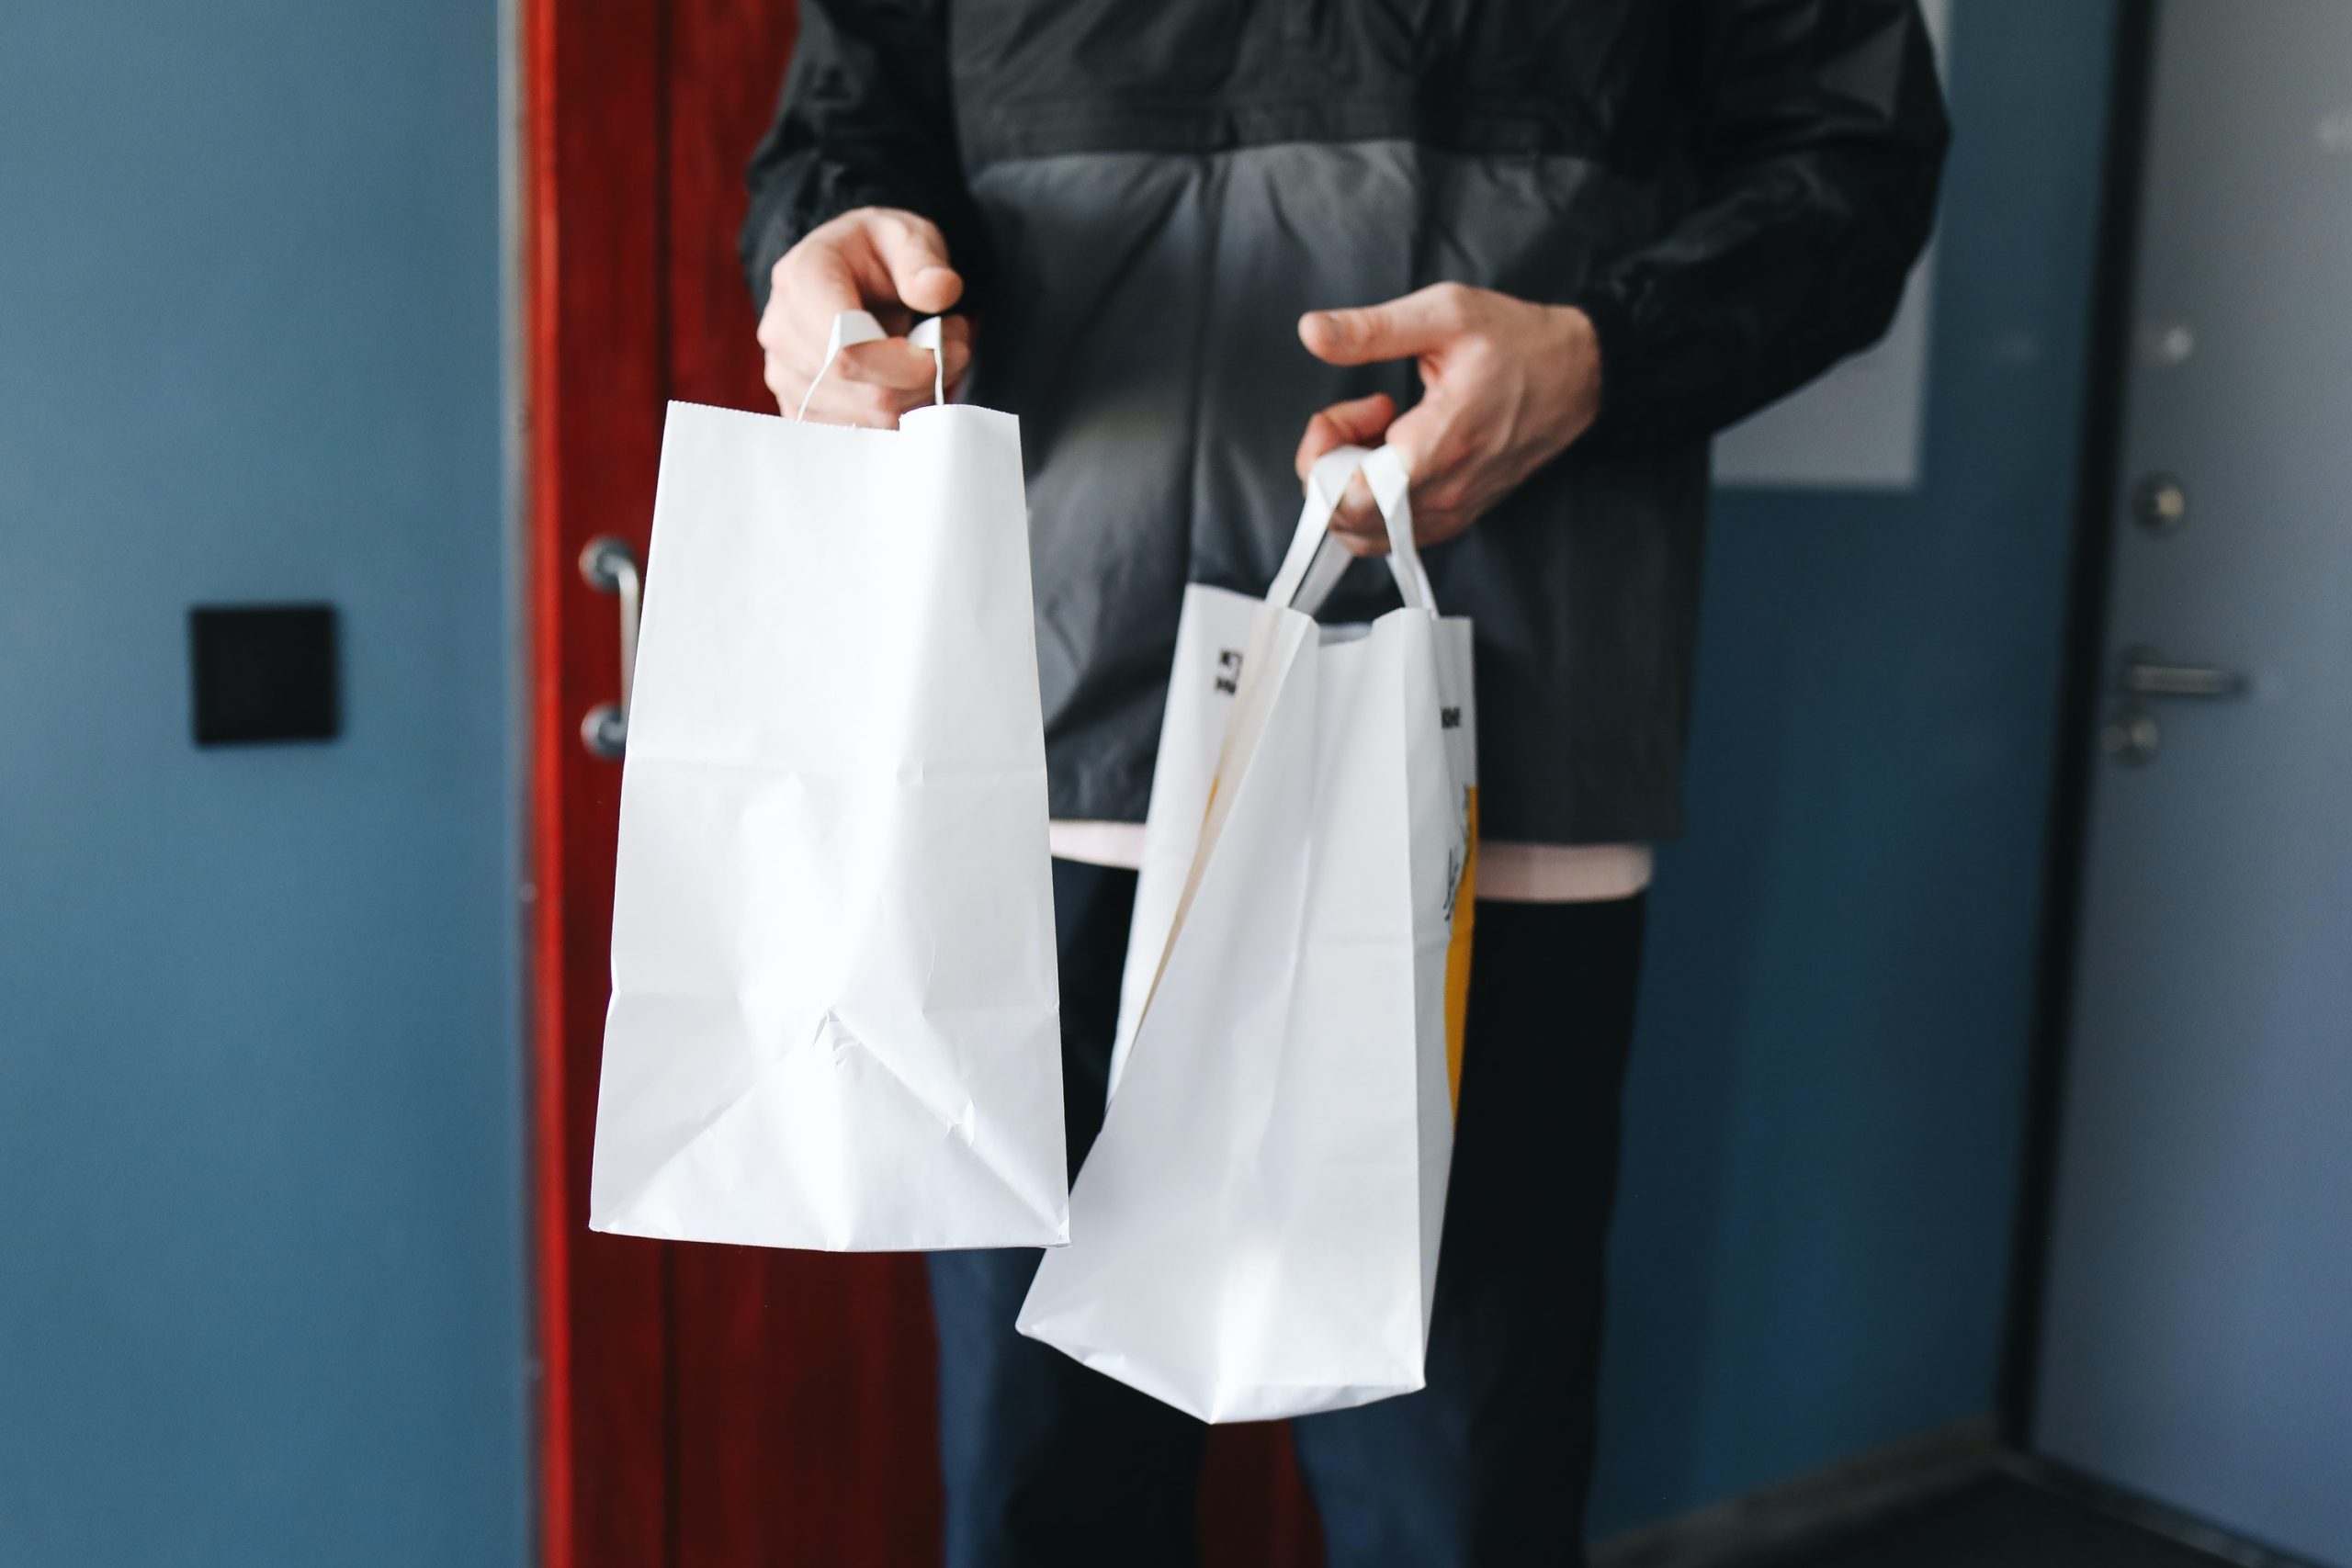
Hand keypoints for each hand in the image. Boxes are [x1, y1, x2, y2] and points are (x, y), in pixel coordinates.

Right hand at [758, 207, 974, 425]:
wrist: (843, 272)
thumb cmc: (874, 252)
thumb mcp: (905, 235)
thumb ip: (923, 259)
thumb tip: (940, 291)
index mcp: (800, 279)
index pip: (847, 350)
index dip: (907, 363)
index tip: (947, 344)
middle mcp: (781, 332)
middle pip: (866, 393)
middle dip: (925, 378)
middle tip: (956, 343)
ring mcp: (784, 376)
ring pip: (870, 420)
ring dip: (918, 397)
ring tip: (931, 354)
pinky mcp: (799, 408)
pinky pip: (860, 435)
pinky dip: (898, 415)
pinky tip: (907, 381)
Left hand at [1294, 284, 1601, 554]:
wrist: (1577, 375)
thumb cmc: (1516, 343)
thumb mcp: (1443, 315)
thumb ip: (1371, 330)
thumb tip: (1311, 331)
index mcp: (1438, 447)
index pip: (1349, 499)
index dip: (1322, 458)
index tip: (1345, 411)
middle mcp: (1445, 493)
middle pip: (1346, 519)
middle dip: (1329, 467)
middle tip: (1356, 417)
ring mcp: (1452, 512)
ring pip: (1364, 532)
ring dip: (1351, 484)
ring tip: (1376, 433)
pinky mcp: (1456, 516)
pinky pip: (1391, 532)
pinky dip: (1374, 499)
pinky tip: (1392, 452)